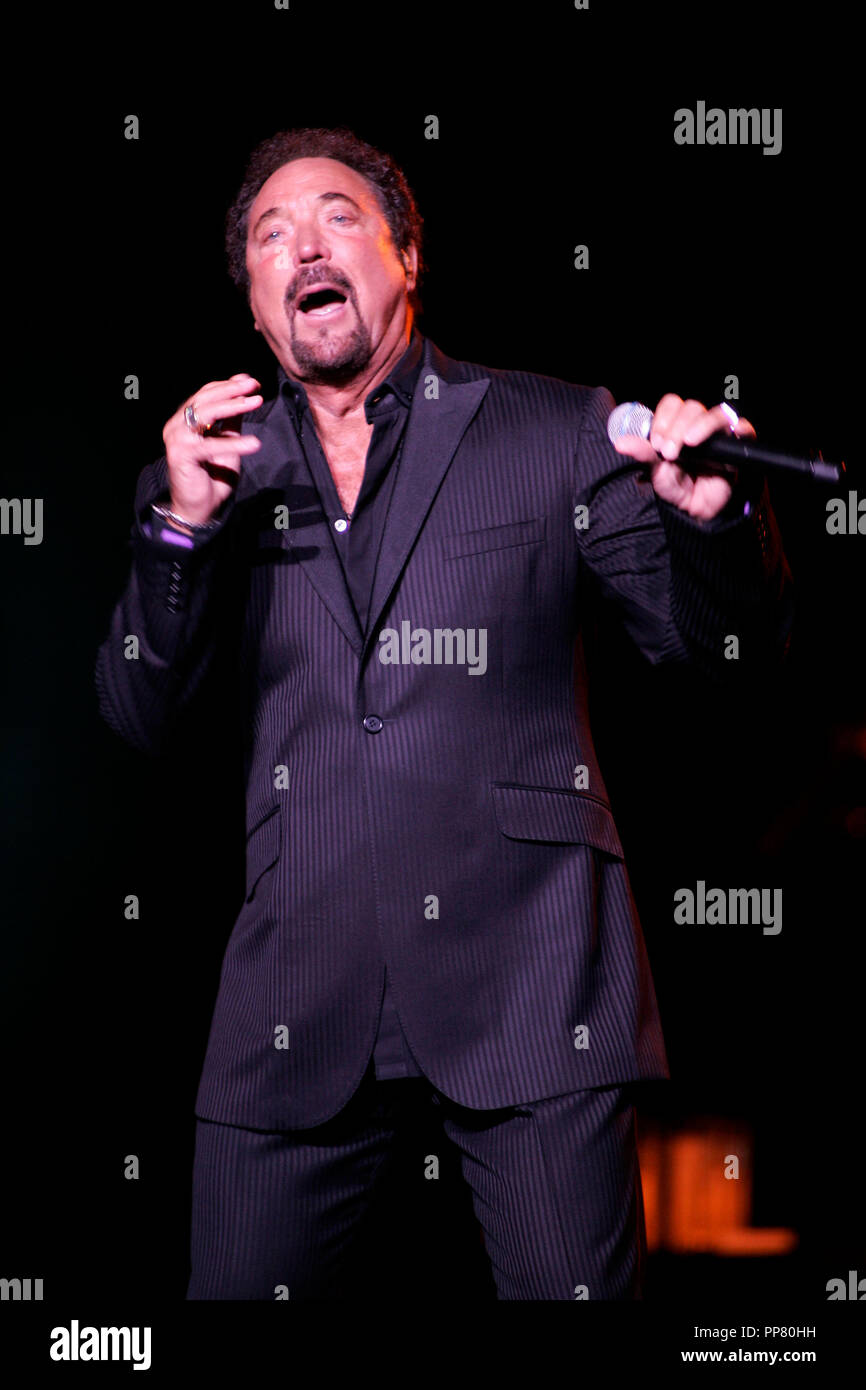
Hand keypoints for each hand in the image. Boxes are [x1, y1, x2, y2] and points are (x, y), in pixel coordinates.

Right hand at [162, 374, 263, 525]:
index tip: (251, 381)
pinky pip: (210, 445)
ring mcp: (177, 439)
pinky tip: (254, 444)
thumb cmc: (212, 476)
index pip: (206, 394)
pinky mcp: (181, 455)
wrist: (198, 508)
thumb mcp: (227, 443)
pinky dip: (234, 444)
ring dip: (232, 406)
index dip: (228, 385)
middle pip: (205, 399)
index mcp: (185, 420)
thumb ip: (232, 422)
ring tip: (255, 402)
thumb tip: (244, 396)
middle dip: (231, 390)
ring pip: (205, 413)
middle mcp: (177, 425)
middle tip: (253, 385)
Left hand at [612, 394, 755, 519]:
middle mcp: (698, 425)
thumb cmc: (675, 486)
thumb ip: (641, 453)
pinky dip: (739, 428)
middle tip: (668, 451)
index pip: (672, 405)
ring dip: (700, 426)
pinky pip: (744, 429)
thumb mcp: (655, 470)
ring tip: (688, 444)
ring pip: (715, 415)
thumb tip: (619, 443)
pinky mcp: (737, 446)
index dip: (663, 418)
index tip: (655, 442)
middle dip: (677, 427)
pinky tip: (732, 433)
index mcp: (676, 425)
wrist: (695, 510)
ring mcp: (719, 434)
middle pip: (692, 408)